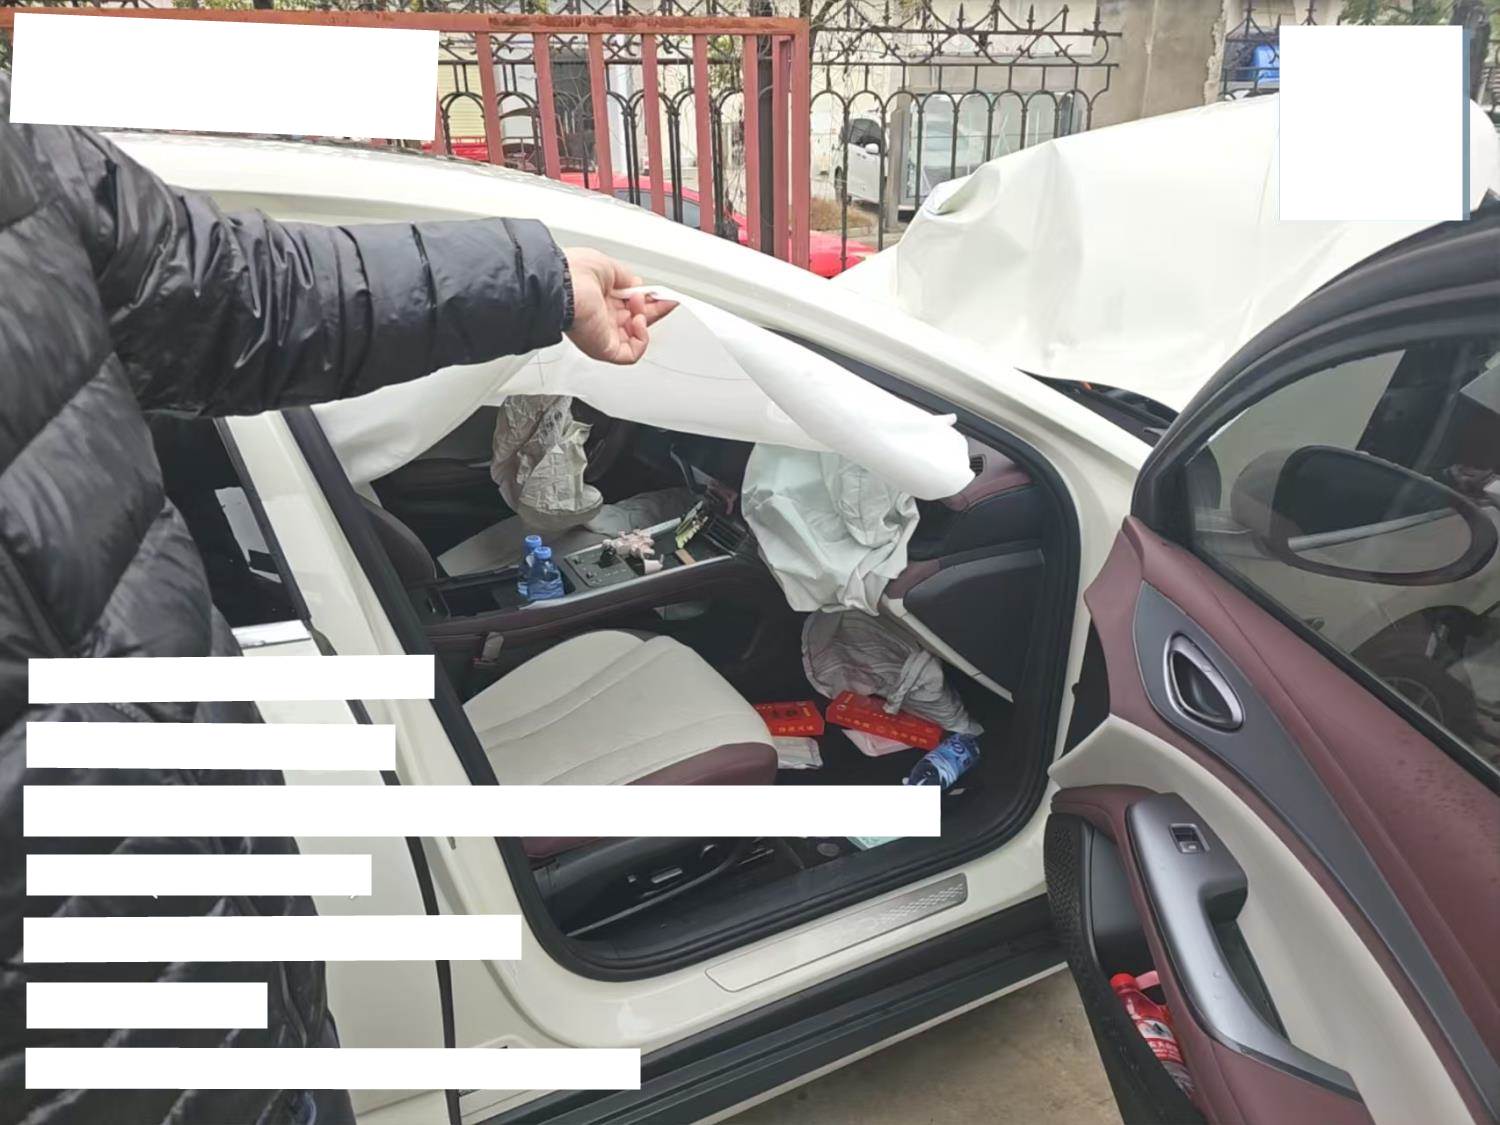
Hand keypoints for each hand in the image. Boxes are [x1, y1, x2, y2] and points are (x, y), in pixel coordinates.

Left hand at [563, 248, 675, 363]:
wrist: (561, 284)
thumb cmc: (574, 273)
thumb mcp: (608, 267)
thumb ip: (626, 277)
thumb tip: (638, 284)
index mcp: (601, 299)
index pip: (631, 305)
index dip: (650, 301)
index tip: (664, 295)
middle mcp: (602, 318)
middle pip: (637, 321)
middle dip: (654, 310)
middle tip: (668, 301)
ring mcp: (603, 334)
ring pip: (636, 338)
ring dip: (645, 320)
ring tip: (638, 304)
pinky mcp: (605, 349)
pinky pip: (631, 354)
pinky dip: (642, 339)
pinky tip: (637, 321)